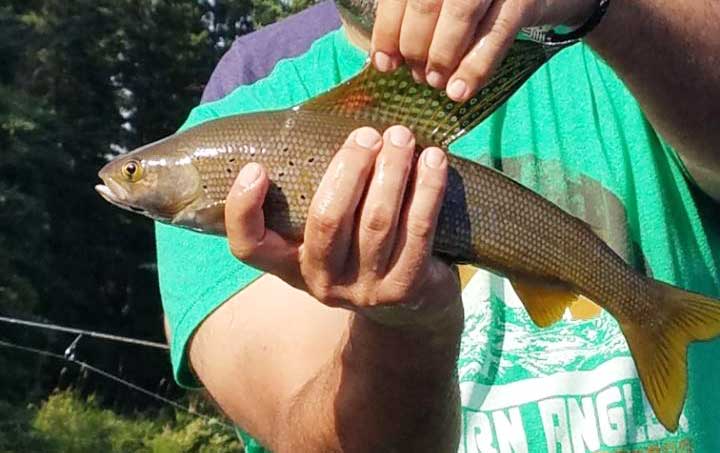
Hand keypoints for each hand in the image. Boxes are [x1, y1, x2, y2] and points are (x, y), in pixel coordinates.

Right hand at [225, 126, 460, 327]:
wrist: (411, 309)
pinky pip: (417, 230)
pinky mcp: (404, 289)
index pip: (250, 247)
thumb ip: (319, 197)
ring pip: (376, 221)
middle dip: (349, 168)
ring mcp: (364, 290)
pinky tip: (434, 161)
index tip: (256, 169)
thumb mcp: (330, 238)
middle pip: (327, 220)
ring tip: (401, 137)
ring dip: (392, 171)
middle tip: (368, 135)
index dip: (243, 210)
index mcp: (291, 265)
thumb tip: (319, 128)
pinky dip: (427, 190)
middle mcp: (322, 282)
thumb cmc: (363, 252)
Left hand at [371, 0, 594, 100]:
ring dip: (442, 56)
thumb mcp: (447, 3)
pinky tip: (460, 91)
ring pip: (459, 14)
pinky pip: (496, 33)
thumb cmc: (485, 2)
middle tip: (417, 76)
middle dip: (415, 46)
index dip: (388, 30)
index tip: (384, 64)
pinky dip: (475, 66)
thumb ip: (419, 14)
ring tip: (436, 84)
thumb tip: (386, 56)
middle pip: (426, 2)